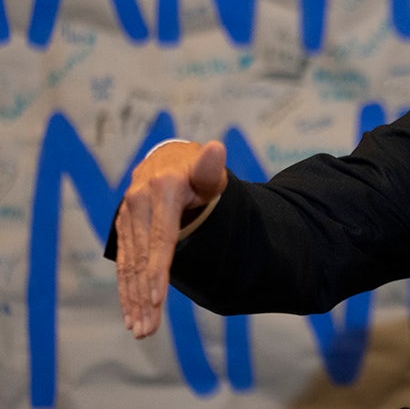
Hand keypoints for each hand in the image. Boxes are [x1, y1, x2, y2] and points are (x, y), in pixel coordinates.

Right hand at [115, 140, 227, 338]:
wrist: (170, 159)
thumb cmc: (197, 170)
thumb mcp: (208, 169)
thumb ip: (211, 166)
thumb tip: (217, 149)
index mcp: (160, 190)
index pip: (161, 239)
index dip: (158, 270)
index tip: (157, 299)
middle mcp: (137, 202)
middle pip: (141, 258)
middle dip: (144, 297)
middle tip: (148, 330)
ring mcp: (127, 216)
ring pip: (129, 264)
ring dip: (132, 300)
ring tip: (140, 329)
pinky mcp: (123, 226)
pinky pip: (123, 261)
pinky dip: (126, 288)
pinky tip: (130, 312)